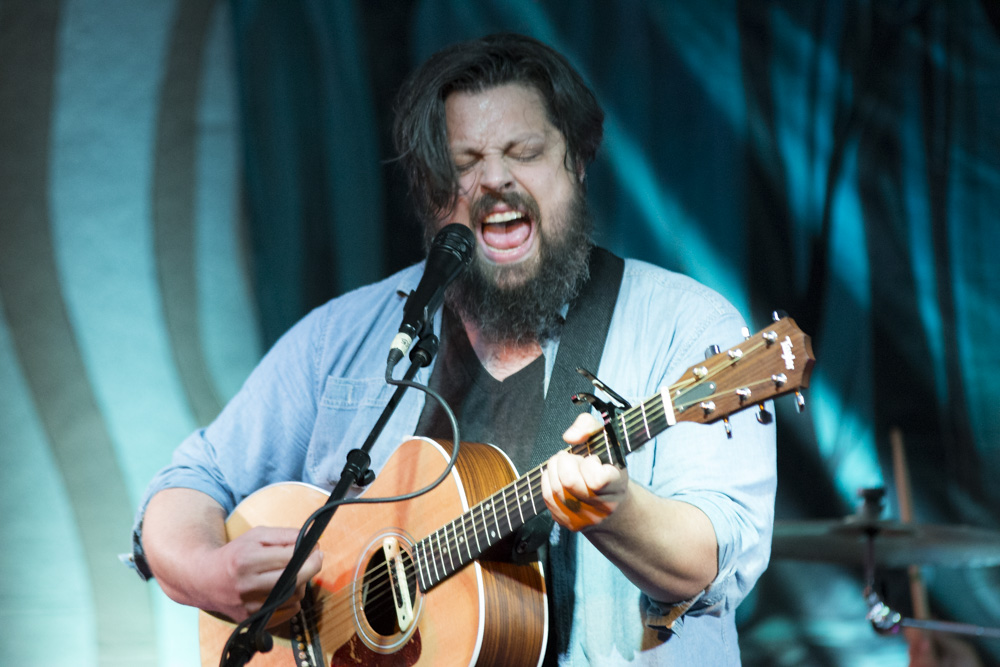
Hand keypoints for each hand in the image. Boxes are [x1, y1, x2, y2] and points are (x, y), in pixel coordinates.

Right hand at [208, 526, 323, 625]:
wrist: (206, 580)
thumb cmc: (235, 554)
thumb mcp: (256, 536)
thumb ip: (284, 535)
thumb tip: (310, 538)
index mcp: (247, 560)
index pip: (289, 557)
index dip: (308, 551)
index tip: (315, 547)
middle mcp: (247, 585)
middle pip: (295, 579)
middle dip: (312, 566)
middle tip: (316, 558)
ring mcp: (249, 606)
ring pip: (294, 596)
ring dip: (302, 583)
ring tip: (296, 573)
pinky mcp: (252, 619)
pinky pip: (288, 612)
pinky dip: (294, 600)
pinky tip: (287, 588)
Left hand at [540, 413, 629, 530]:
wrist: (614, 505)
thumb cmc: (608, 466)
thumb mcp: (607, 441)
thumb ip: (589, 426)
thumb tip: (569, 436)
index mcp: (617, 486)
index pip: (597, 479)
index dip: (590, 464)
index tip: (593, 459)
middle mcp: (603, 507)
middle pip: (568, 482)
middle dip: (563, 462)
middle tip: (569, 457)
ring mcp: (585, 519)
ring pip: (554, 491)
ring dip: (552, 470)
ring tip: (562, 465)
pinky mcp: (570, 525)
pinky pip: (548, 501)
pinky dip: (548, 483)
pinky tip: (557, 477)